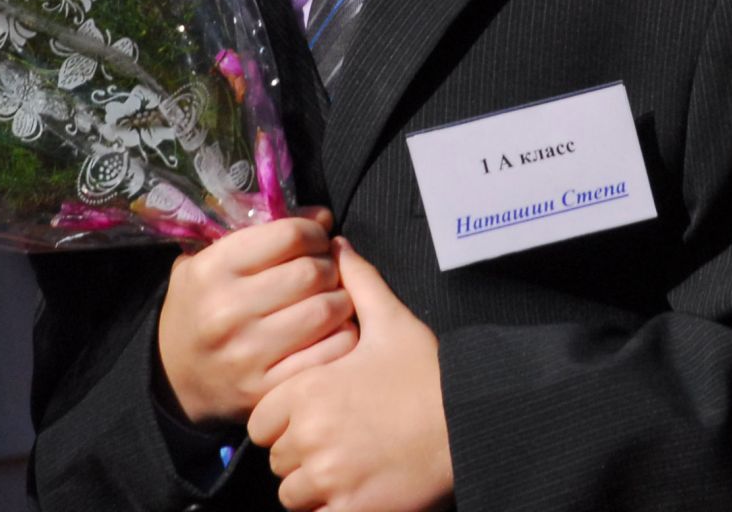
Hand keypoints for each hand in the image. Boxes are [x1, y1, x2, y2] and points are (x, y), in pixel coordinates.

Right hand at [157, 206, 357, 425]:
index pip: (289, 235)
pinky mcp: (266, 389)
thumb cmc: (201, 308)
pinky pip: (329, 353)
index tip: (316, 239)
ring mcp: (246, 355)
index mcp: (211, 271)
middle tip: (327, 270)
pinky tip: (333, 330)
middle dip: (331, 266)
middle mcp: (226, 312)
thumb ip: (262, 232)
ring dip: (341, 299)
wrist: (175, 380)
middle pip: (313, 272)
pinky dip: (343, 336)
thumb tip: (322, 216)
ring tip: (332, 298)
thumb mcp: (211, 261)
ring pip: (327, 311)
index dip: (314, 232)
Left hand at [248, 238, 452, 511]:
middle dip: (298, 454)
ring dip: (312, 487)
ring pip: (292, 494)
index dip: (282, 420)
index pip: (261, 421)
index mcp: (309, 391)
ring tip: (345, 469)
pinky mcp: (349, 510)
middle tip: (334, 443)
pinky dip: (329, 508)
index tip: (310, 418)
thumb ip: (357, 282)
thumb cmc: (429, 374)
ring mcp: (329, 479)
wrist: (470, 423)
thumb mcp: (393, 321)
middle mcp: (309, 436)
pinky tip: (354, 491)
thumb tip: (337, 246)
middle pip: (277, 459)